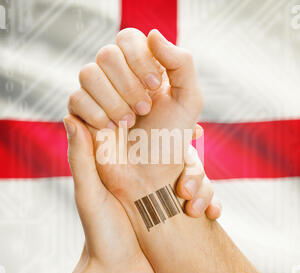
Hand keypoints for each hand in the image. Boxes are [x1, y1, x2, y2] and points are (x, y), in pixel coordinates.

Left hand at [58, 115, 218, 272]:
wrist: (119, 272)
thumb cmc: (99, 233)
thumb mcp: (89, 194)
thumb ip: (81, 159)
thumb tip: (70, 116)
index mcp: (127, 165)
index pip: (151, 136)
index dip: (169, 128)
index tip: (188, 127)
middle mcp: (149, 174)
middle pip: (181, 154)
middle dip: (193, 167)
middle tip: (185, 189)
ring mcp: (165, 191)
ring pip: (196, 175)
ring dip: (204, 188)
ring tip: (196, 209)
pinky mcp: (176, 208)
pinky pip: (202, 197)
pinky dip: (211, 203)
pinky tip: (211, 215)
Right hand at [69, 28, 205, 228]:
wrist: (152, 176)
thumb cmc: (171, 140)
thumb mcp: (189, 100)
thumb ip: (181, 63)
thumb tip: (152, 34)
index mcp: (142, 70)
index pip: (129, 39)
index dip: (139, 59)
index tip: (155, 86)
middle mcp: (118, 79)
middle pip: (107, 54)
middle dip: (128, 84)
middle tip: (144, 109)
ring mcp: (98, 96)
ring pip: (88, 73)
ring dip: (113, 100)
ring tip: (129, 122)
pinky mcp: (82, 115)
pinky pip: (75, 98)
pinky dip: (96, 114)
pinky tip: (112, 129)